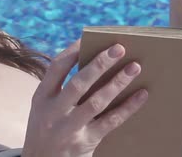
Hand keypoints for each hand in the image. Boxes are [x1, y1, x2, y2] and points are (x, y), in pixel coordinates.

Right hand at [22, 40, 148, 156]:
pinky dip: (128, 107)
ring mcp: (70, 129)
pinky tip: (141, 95)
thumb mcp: (43, 107)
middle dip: (100, 63)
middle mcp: (53, 112)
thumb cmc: (46, 128)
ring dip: (118, 82)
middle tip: (119, 48)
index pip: (57, 67)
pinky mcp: (86, 142)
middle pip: (79, 83)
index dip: (73, 51)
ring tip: (135, 67)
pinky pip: (111, 122)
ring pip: (97, 102)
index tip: (88, 38)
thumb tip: (93, 62)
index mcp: (41, 97)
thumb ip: (60, 88)